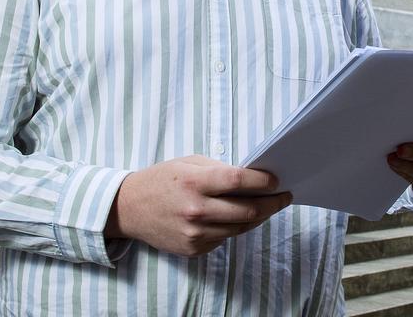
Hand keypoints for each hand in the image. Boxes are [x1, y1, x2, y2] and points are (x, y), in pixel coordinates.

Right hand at [104, 155, 292, 256]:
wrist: (129, 209)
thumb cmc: (161, 180)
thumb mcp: (188, 164)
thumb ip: (218, 170)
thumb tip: (251, 178)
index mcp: (194, 183)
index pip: (238, 182)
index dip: (262, 182)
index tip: (277, 181)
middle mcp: (196, 210)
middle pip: (247, 211)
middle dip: (271, 204)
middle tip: (283, 197)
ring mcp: (195, 233)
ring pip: (240, 228)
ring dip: (257, 217)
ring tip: (268, 206)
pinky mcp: (194, 248)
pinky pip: (224, 238)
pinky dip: (234, 227)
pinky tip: (237, 217)